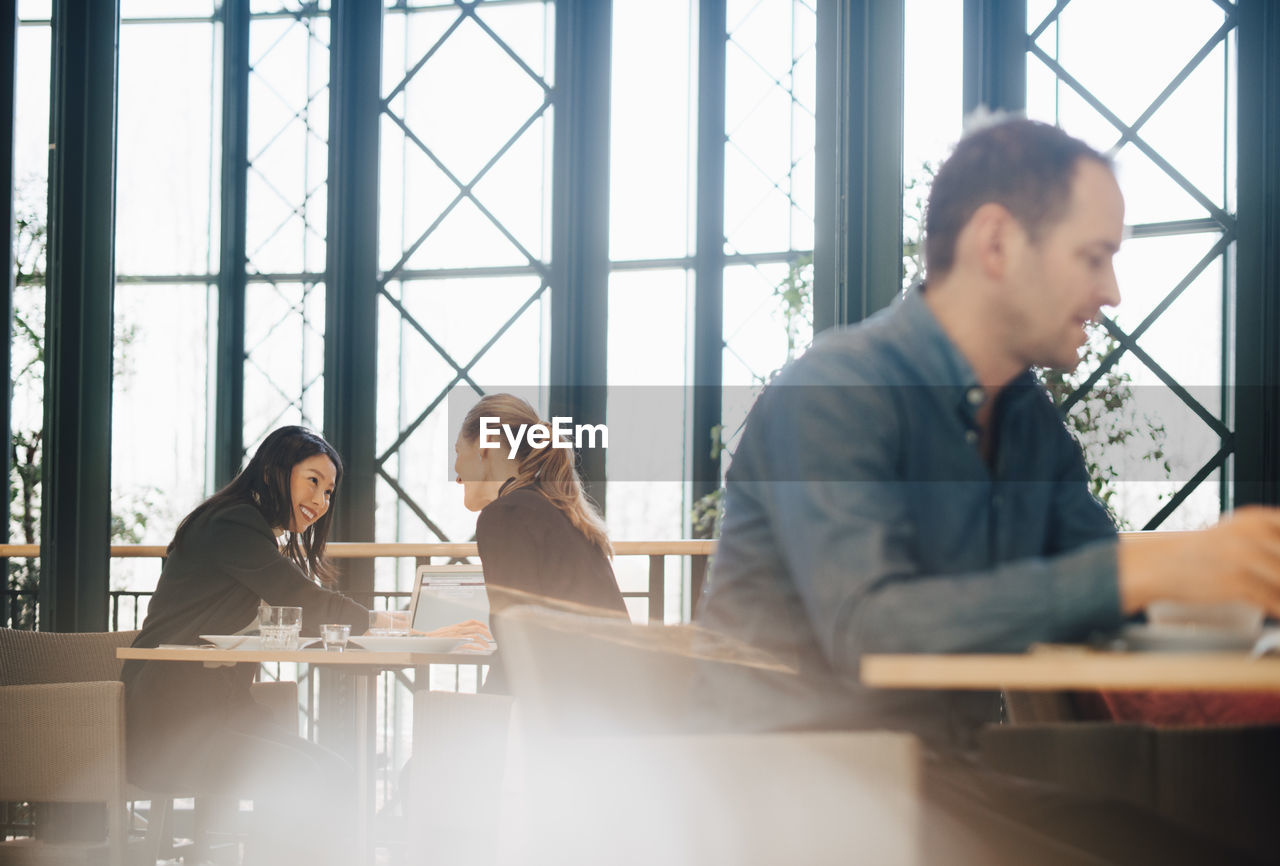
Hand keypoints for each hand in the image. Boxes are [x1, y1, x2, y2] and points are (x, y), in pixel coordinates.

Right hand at [414, 618, 492, 649]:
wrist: (425, 640)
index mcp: (456, 626)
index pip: (472, 621)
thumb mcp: (446, 631)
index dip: (481, 623)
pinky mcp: (456, 644)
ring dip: (484, 641)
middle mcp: (458, 629)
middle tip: (490, 637)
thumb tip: (463, 635)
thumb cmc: (434, 638)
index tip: (486, 627)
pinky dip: (477, 647)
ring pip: (475, 636)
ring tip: (487, 645)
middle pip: (476, 628)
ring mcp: (457, 636)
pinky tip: (480, 649)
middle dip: (486, 632)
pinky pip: (469, 645)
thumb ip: (455, 632)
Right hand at [1119, 506, 1279, 615]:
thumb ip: (1267, 540)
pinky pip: (1274, 601)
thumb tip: (1279, 559)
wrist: (1161, 566)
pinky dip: (1279, 610)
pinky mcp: (1238, 582)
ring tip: (1276, 596)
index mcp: (1256, 518)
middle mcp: (1253, 534)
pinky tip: (1277, 614)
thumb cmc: (1200, 554)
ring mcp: (1246, 557)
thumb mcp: (1236, 535)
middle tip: (1278, 581)